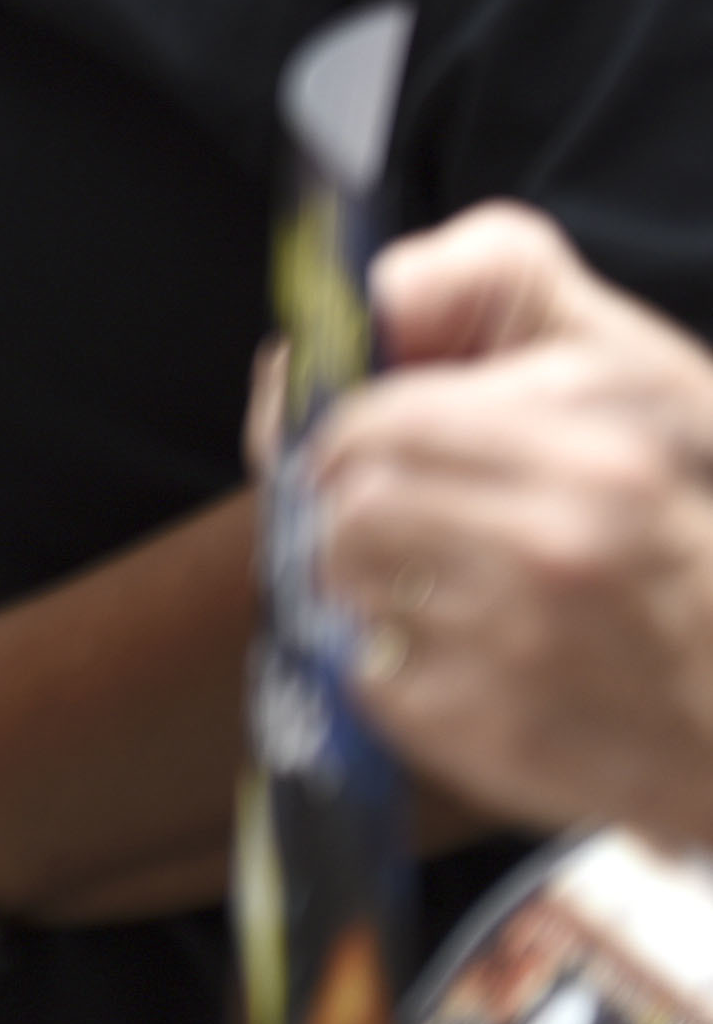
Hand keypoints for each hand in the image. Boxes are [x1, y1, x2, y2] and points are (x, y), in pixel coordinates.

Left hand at [308, 200, 712, 849]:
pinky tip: (471, 665)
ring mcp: (529, 648)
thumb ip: (501, 284)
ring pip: (347, 585)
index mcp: (600, 441)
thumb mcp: (645, 372)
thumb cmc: (706, 526)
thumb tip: (374, 293)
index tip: (350, 447)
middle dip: (351, 508)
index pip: (384, 417)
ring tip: (438, 591)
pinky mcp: (502, 739)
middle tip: (388, 523)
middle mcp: (562, 541)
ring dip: (368, 584)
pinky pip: (371, 679)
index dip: (348, 429)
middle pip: (352, 504)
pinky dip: (398, 672)